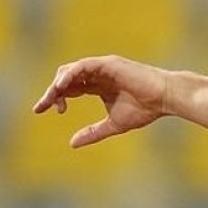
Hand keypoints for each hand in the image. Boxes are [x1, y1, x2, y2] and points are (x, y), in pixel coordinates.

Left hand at [33, 55, 169, 147]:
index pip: (70, 89)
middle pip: (66, 79)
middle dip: (52, 92)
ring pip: (70, 71)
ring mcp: (103, 67)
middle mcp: (98, 74)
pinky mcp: (108, 64)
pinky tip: (61, 87)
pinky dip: (70, 74)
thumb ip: (93, 132)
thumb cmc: (146, 110)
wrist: (165, 99)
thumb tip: (71, 143)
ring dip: (58, 84)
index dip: (55, 99)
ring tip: (50, 98)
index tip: (42, 111)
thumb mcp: (113, 124)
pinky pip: (82, 66)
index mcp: (99, 86)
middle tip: (42, 107)